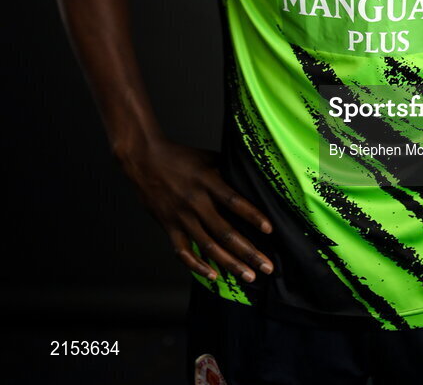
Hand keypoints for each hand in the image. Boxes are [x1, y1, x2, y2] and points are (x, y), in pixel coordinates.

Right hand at [117, 138, 273, 283]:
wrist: (143, 160)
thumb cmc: (180, 156)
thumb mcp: (208, 157)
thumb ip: (228, 169)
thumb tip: (251, 176)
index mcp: (207, 181)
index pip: (234, 201)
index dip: (252, 216)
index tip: (269, 229)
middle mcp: (195, 202)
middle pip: (225, 231)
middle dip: (248, 251)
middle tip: (267, 266)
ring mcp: (181, 217)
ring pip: (208, 246)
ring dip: (230, 264)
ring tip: (248, 276)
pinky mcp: (168, 226)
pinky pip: (183, 251)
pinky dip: (197, 266)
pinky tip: (213, 275)